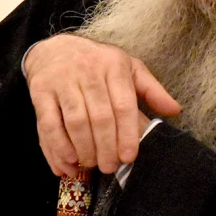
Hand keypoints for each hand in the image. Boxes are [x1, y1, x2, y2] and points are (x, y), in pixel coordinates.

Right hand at [23, 34, 179, 175]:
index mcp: (114, 66)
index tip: (129, 157)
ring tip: (91, 165)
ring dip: (84, 149)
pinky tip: (68, 161)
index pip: (123, 105)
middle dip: (106, 147)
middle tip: (110, 167)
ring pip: (75, 121)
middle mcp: (88, 71)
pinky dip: (58, 146)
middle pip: (100, 117)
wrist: (55, 47)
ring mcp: (62, 80)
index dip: (127, 134)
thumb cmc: (97, 63)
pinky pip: (49, 123)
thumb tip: (175, 110)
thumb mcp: (128, 68)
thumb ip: (151, 90)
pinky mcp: (40, 91)